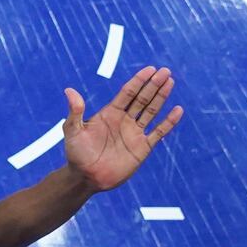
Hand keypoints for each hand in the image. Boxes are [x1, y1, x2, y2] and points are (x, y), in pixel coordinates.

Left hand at [63, 66, 183, 190]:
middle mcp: (124, 120)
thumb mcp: (73, 131)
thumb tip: (69, 90)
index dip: (138, 81)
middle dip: (153, 85)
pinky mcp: (142, 148)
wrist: (86, 178)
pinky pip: (159, 132)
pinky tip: (178, 110)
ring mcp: (134, 133)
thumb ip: (75, 112)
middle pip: (142, 98)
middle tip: (165, 71)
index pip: (127, 93)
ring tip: (170, 82)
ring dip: (161, 97)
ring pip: (151, 111)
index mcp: (110, 114)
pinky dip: (168, 122)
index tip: (150, 69)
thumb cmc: (77, 154)